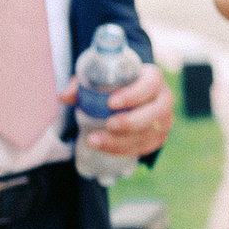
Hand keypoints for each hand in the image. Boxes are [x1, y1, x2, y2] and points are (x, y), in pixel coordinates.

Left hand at [58, 62, 175, 159]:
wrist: (128, 100)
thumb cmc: (113, 86)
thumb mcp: (97, 80)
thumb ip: (80, 86)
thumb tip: (64, 97)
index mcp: (152, 78)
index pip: (150, 84)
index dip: (133, 94)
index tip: (111, 102)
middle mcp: (164, 98)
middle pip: (157, 111)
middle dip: (132, 121)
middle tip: (108, 125)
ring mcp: (164, 120)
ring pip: (151, 133)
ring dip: (123, 140)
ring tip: (95, 140)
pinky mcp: (159, 137)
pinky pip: (146, 147)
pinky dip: (124, 150)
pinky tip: (105, 148)